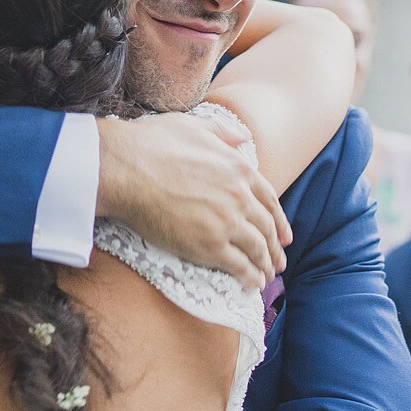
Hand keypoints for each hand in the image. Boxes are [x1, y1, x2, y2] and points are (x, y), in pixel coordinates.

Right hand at [96, 111, 288, 288]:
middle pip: (266, 227)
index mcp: (239, 168)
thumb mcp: (194, 125)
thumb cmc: (152, 144)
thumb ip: (223, 132)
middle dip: (274, 248)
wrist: (126, 170)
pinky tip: (252, 284)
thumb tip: (243, 139)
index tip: (283, 235)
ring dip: (265, 265)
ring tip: (267, 276)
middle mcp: (240, 196)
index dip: (279, 220)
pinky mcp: (209, 246)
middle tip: (278, 261)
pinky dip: (249, 277)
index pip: (269, 200)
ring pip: (256, 249)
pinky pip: (238, 266)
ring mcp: (227, 222)